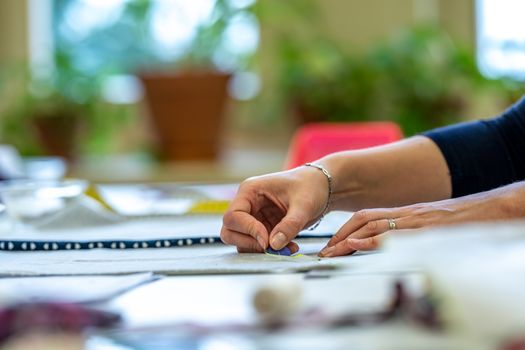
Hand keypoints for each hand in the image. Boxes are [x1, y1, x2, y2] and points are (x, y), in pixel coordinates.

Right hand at [221, 167, 329, 252]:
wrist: (321, 187)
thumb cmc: (310, 186)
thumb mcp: (303, 205)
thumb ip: (289, 225)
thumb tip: (274, 245)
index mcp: (250, 191)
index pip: (233, 215)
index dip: (247, 230)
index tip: (266, 240)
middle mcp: (247, 204)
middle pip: (230, 230)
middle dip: (248, 242)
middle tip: (270, 248)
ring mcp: (254, 217)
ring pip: (241, 240)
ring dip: (260, 249)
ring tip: (286, 249)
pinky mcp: (262, 228)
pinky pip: (257, 244)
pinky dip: (270, 250)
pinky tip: (289, 247)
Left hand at [318, 188, 519, 256]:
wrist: (487, 209)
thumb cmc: (459, 220)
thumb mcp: (428, 224)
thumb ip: (407, 231)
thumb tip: (388, 245)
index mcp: (402, 213)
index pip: (365, 216)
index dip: (344, 230)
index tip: (330, 245)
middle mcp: (403, 213)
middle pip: (362, 219)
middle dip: (339, 236)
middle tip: (323, 253)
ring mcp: (412, 219)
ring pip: (372, 223)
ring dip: (348, 239)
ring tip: (331, 253)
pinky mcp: (423, 227)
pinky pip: (394, 232)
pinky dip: (374, 239)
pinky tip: (359, 245)